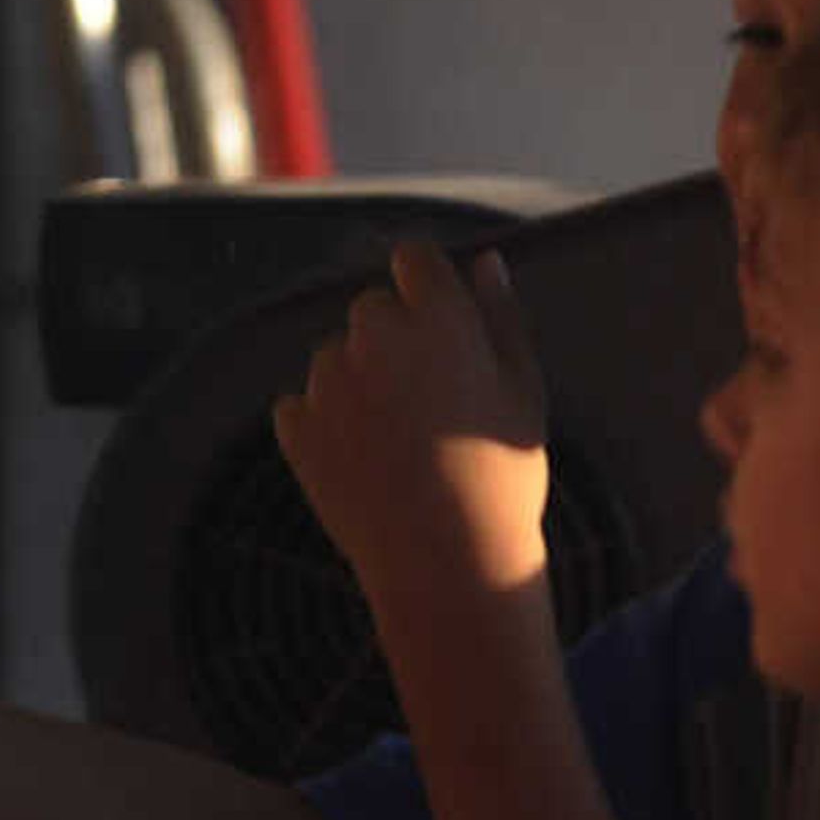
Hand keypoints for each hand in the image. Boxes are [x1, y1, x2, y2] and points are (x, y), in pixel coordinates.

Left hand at [268, 241, 552, 635]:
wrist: (448, 562)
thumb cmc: (502, 478)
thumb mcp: (524, 395)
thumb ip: (501, 319)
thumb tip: (486, 262)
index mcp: (438, 319)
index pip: (413, 257)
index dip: (427, 287)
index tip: (444, 325)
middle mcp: (374, 335)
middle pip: (373, 310)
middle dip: (395, 340)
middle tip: (432, 403)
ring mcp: (327, 379)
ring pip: (338, 359)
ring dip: (361, 384)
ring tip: (402, 445)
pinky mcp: (295, 423)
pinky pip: (306, 405)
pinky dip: (330, 426)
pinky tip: (369, 464)